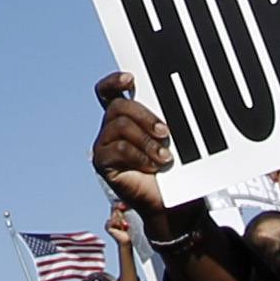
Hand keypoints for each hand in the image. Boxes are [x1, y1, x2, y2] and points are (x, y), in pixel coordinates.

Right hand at [90, 72, 178, 218]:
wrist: (171, 200)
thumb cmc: (174, 167)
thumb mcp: (171, 138)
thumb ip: (165, 119)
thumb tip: (177, 101)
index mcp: (126, 115)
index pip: (110, 90)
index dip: (115, 81)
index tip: (131, 80)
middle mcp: (111, 127)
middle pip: (118, 105)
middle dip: (144, 116)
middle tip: (165, 132)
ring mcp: (104, 144)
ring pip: (120, 125)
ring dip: (146, 140)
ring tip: (164, 157)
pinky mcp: (103, 162)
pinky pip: (118, 148)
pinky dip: (139, 156)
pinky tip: (153, 166)